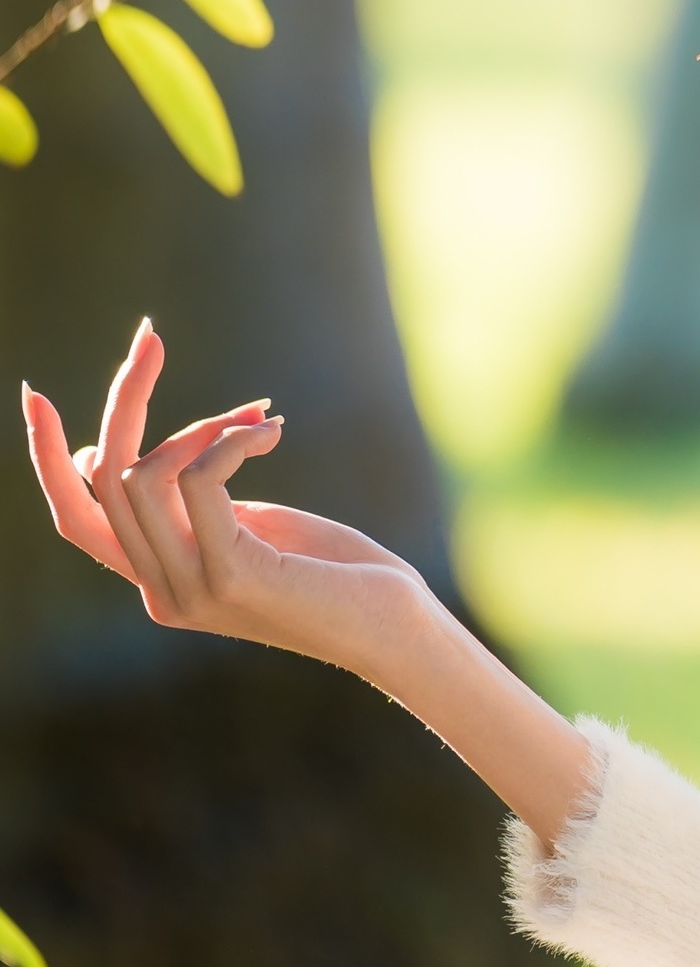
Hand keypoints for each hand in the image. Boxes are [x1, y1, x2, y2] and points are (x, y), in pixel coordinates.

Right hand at [24, 320, 599, 832]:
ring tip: (256, 420)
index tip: (35, 394)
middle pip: (103, 477)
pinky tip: (273, 431)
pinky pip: (197, 478)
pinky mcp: (230, 575)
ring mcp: (189, 589)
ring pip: (138, 473)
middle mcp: (159, 592)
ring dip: (198, 424)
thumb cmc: (336, 571)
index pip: (73, 518)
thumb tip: (152, 453)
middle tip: (151, 338)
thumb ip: (199, 502)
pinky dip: (231, 438)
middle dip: (125, 396)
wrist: (396, 627)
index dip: (46, 457)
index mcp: (157, 579)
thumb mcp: (251, 526)